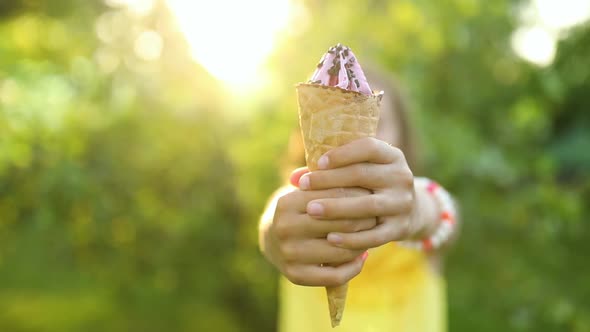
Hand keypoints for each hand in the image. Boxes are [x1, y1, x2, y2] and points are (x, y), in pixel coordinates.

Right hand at [263, 172, 374, 286]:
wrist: (270, 238)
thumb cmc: (299, 208)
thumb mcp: (305, 190)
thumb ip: (327, 179)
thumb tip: (360, 169)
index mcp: (287, 203)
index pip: (335, 197)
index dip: (359, 195)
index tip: (374, 194)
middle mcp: (285, 229)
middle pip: (342, 224)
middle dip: (365, 219)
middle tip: (378, 214)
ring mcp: (289, 254)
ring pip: (341, 251)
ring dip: (363, 243)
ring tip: (372, 234)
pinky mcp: (295, 275)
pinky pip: (335, 276)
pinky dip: (354, 266)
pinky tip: (362, 256)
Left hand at [298, 137, 416, 249]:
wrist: (408, 212)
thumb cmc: (371, 186)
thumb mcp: (358, 171)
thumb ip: (329, 171)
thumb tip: (294, 178)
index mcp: (392, 156)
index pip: (368, 147)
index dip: (342, 154)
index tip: (317, 162)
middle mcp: (402, 177)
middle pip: (362, 175)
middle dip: (330, 180)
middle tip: (303, 185)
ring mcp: (403, 203)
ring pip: (367, 205)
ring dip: (337, 208)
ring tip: (311, 210)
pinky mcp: (400, 228)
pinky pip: (374, 235)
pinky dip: (352, 238)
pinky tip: (330, 238)